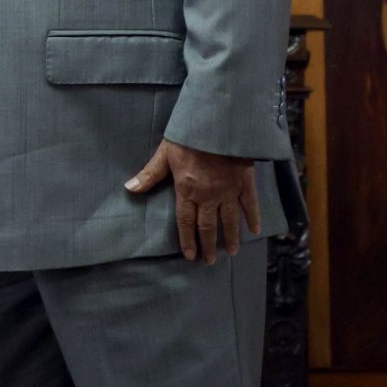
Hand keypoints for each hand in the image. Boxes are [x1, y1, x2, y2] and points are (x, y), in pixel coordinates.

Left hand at [125, 138, 259, 263]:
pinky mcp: (245, 183)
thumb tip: (129, 188)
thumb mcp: (165, 153)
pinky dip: (253, 218)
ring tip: (232, 252)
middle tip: (210, 261)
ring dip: (231, 237)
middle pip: (208, 226)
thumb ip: (150, 173)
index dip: (188, 240)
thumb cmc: (188, 137)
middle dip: (208, 245)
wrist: (218, 124)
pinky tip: (256, 231)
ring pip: (230, 220)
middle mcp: (208, 196)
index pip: (186, 221)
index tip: (190, 256)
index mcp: (187, 190)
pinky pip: (250, 205)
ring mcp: (228, 191)